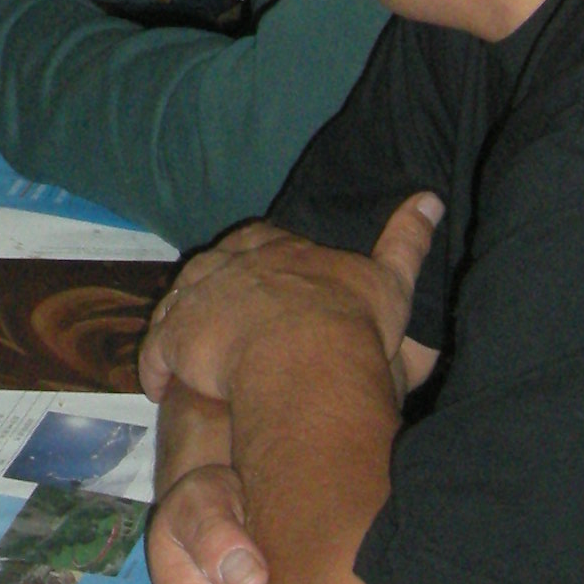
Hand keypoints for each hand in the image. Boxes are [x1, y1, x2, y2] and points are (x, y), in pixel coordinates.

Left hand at [138, 196, 445, 416]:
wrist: (306, 357)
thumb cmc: (349, 320)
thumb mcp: (388, 277)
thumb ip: (406, 239)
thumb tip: (429, 198)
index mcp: (276, 248)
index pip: (256, 242)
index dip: (254, 261)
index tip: (258, 277)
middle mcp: (229, 265)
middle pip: (210, 271)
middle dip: (211, 292)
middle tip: (217, 322)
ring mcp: (196, 300)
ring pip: (177, 307)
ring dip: (179, 328)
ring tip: (185, 354)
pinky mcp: (174, 340)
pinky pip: (154, 353)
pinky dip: (154, 368)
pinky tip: (158, 386)